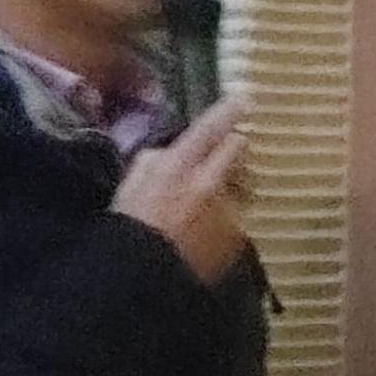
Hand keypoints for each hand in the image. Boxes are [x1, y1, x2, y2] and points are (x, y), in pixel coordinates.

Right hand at [113, 96, 248, 285]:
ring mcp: (227, 210)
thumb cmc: (130, 228)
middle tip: (227, 150)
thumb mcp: (132, 183)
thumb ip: (156, 160)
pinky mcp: (237, 236)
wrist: (144, 277)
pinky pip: (240, 215)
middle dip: (234, 145)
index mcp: (178, 165)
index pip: (211, 127)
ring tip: (217, 196)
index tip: (244, 97)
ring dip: (236, 181)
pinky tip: (211, 228)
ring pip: (245, 181)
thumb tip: (173, 150)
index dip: (229, 110)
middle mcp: (209, 182)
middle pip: (238, 148)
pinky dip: (230, 216)